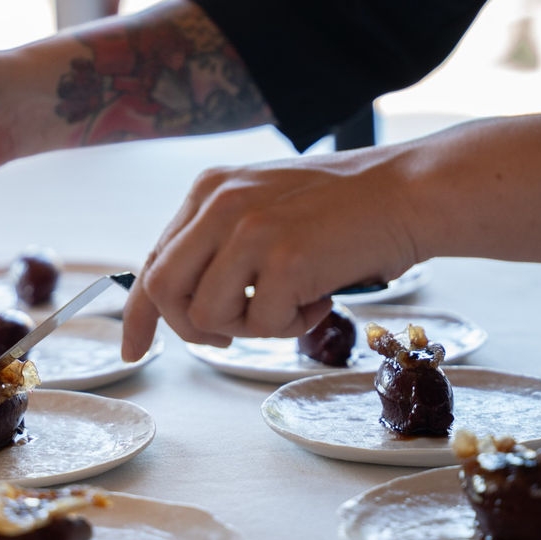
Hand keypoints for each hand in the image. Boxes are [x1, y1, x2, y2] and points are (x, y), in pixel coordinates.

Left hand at [120, 148, 417, 360]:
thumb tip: (187, 304)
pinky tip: (321, 299)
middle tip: (228, 339)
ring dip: (250, 327)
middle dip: (190, 328)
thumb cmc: (344, 210)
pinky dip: (291, 326)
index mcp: (209, 190)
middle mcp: (219, 204)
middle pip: (164, 289)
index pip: (152, 259)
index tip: (134, 349)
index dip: (139, 313)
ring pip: (206, 315)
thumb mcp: (264, 208)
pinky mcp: (283, 258)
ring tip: (293, 305)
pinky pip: (261, 324)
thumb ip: (221, 244)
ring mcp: (249, 229)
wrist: (406, 193)